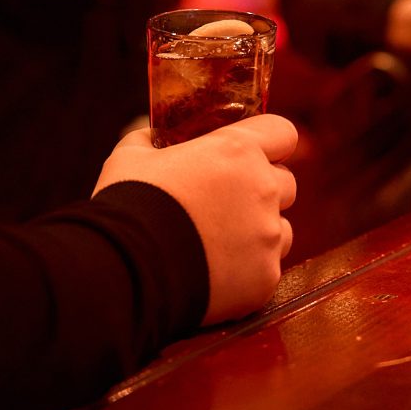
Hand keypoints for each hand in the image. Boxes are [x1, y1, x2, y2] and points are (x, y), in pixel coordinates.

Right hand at [94, 115, 297, 325]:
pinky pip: (268, 267)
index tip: (253, 154)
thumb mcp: (131, 156)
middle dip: (264, 190)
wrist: (124, 270)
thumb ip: (151, 140)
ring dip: (260, 232)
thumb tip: (153, 138)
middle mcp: (263, 189)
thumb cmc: (128, 205)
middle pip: (286, 183)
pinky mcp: (265, 276)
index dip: (269, 142)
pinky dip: (248, 270)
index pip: (282, 133)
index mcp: (237, 150)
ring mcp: (267, 236)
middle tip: (227, 203)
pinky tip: (216, 272)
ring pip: (282, 229)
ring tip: (220, 243)